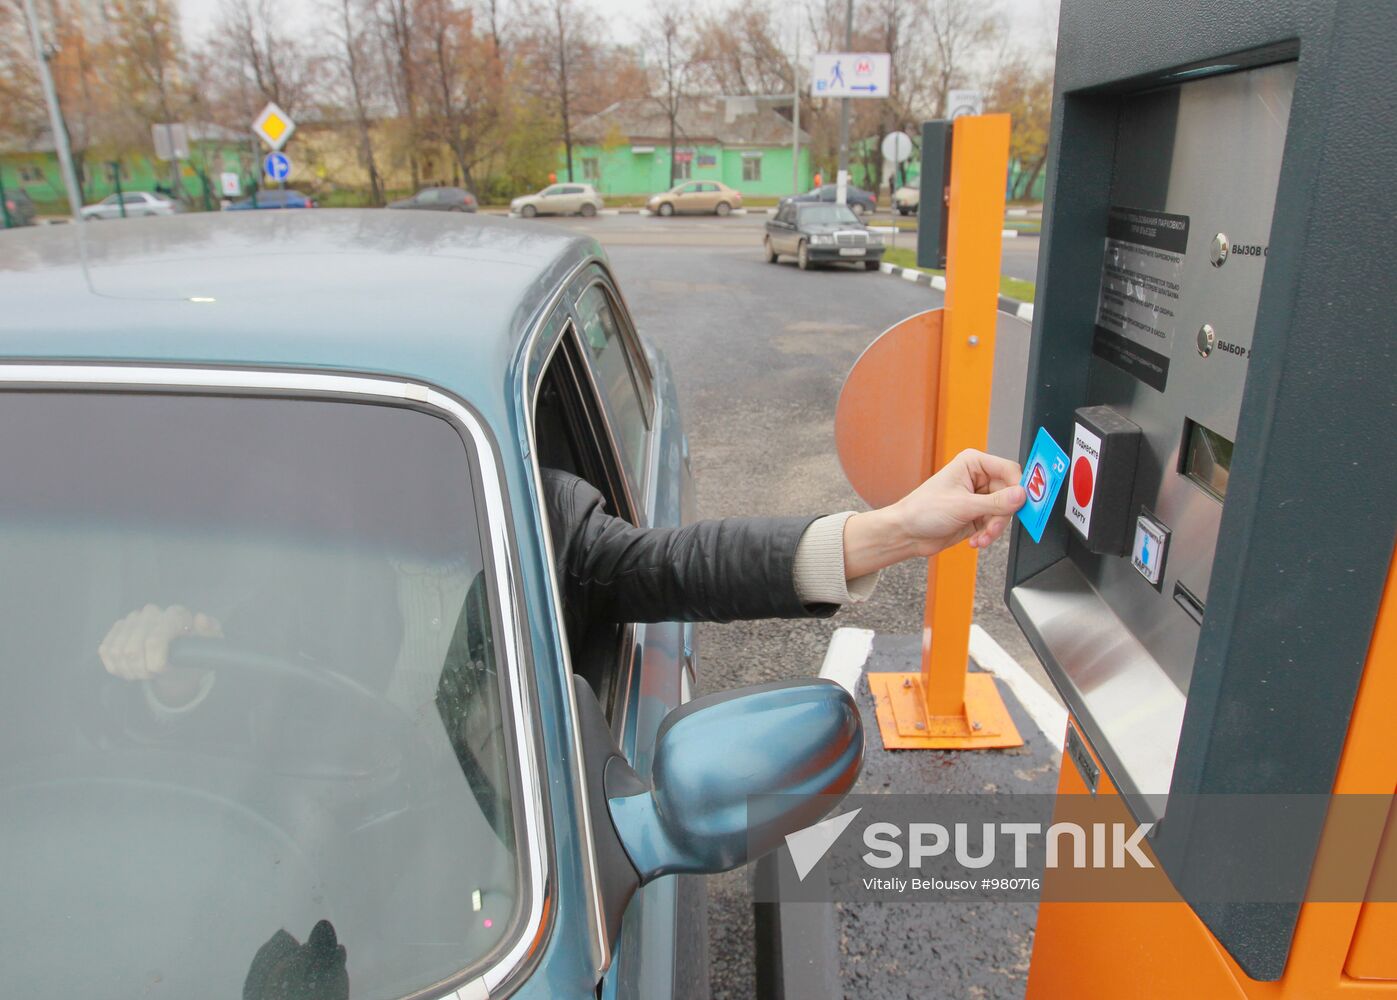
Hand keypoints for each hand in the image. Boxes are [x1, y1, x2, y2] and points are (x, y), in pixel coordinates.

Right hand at [98, 604, 221, 682]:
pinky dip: (117, 667)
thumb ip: (210, 633)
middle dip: (142, 671)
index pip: (153, 641)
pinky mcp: (116, 629)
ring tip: (145, 672)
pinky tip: (132, 669)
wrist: (178, 658)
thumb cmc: (194, 652)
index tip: (163, 671)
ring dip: (130, 670)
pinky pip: (106, 651)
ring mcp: (131, 619)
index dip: (155, 664)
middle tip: (154, 674)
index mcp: (175, 614)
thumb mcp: (209, 646)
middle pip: (132, 650)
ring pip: (117, 652)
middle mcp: (152, 612)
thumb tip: (200, 618)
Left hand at [842, 449, 1025, 577]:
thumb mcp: (963, 506)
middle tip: (992, 527)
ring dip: (994, 528)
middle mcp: (978, 478)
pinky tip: (976, 541)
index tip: (1022, 504)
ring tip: (980, 538)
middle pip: (1010, 494)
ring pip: (1004, 512)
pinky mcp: (978, 515)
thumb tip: (1022, 495)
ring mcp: (979, 497)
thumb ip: (996, 502)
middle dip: (1002, 515)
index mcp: (973, 463)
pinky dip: (989, 535)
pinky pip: (995, 524)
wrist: (907, 533)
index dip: (1018, 487)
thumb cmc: (923, 510)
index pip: (1009, 470)